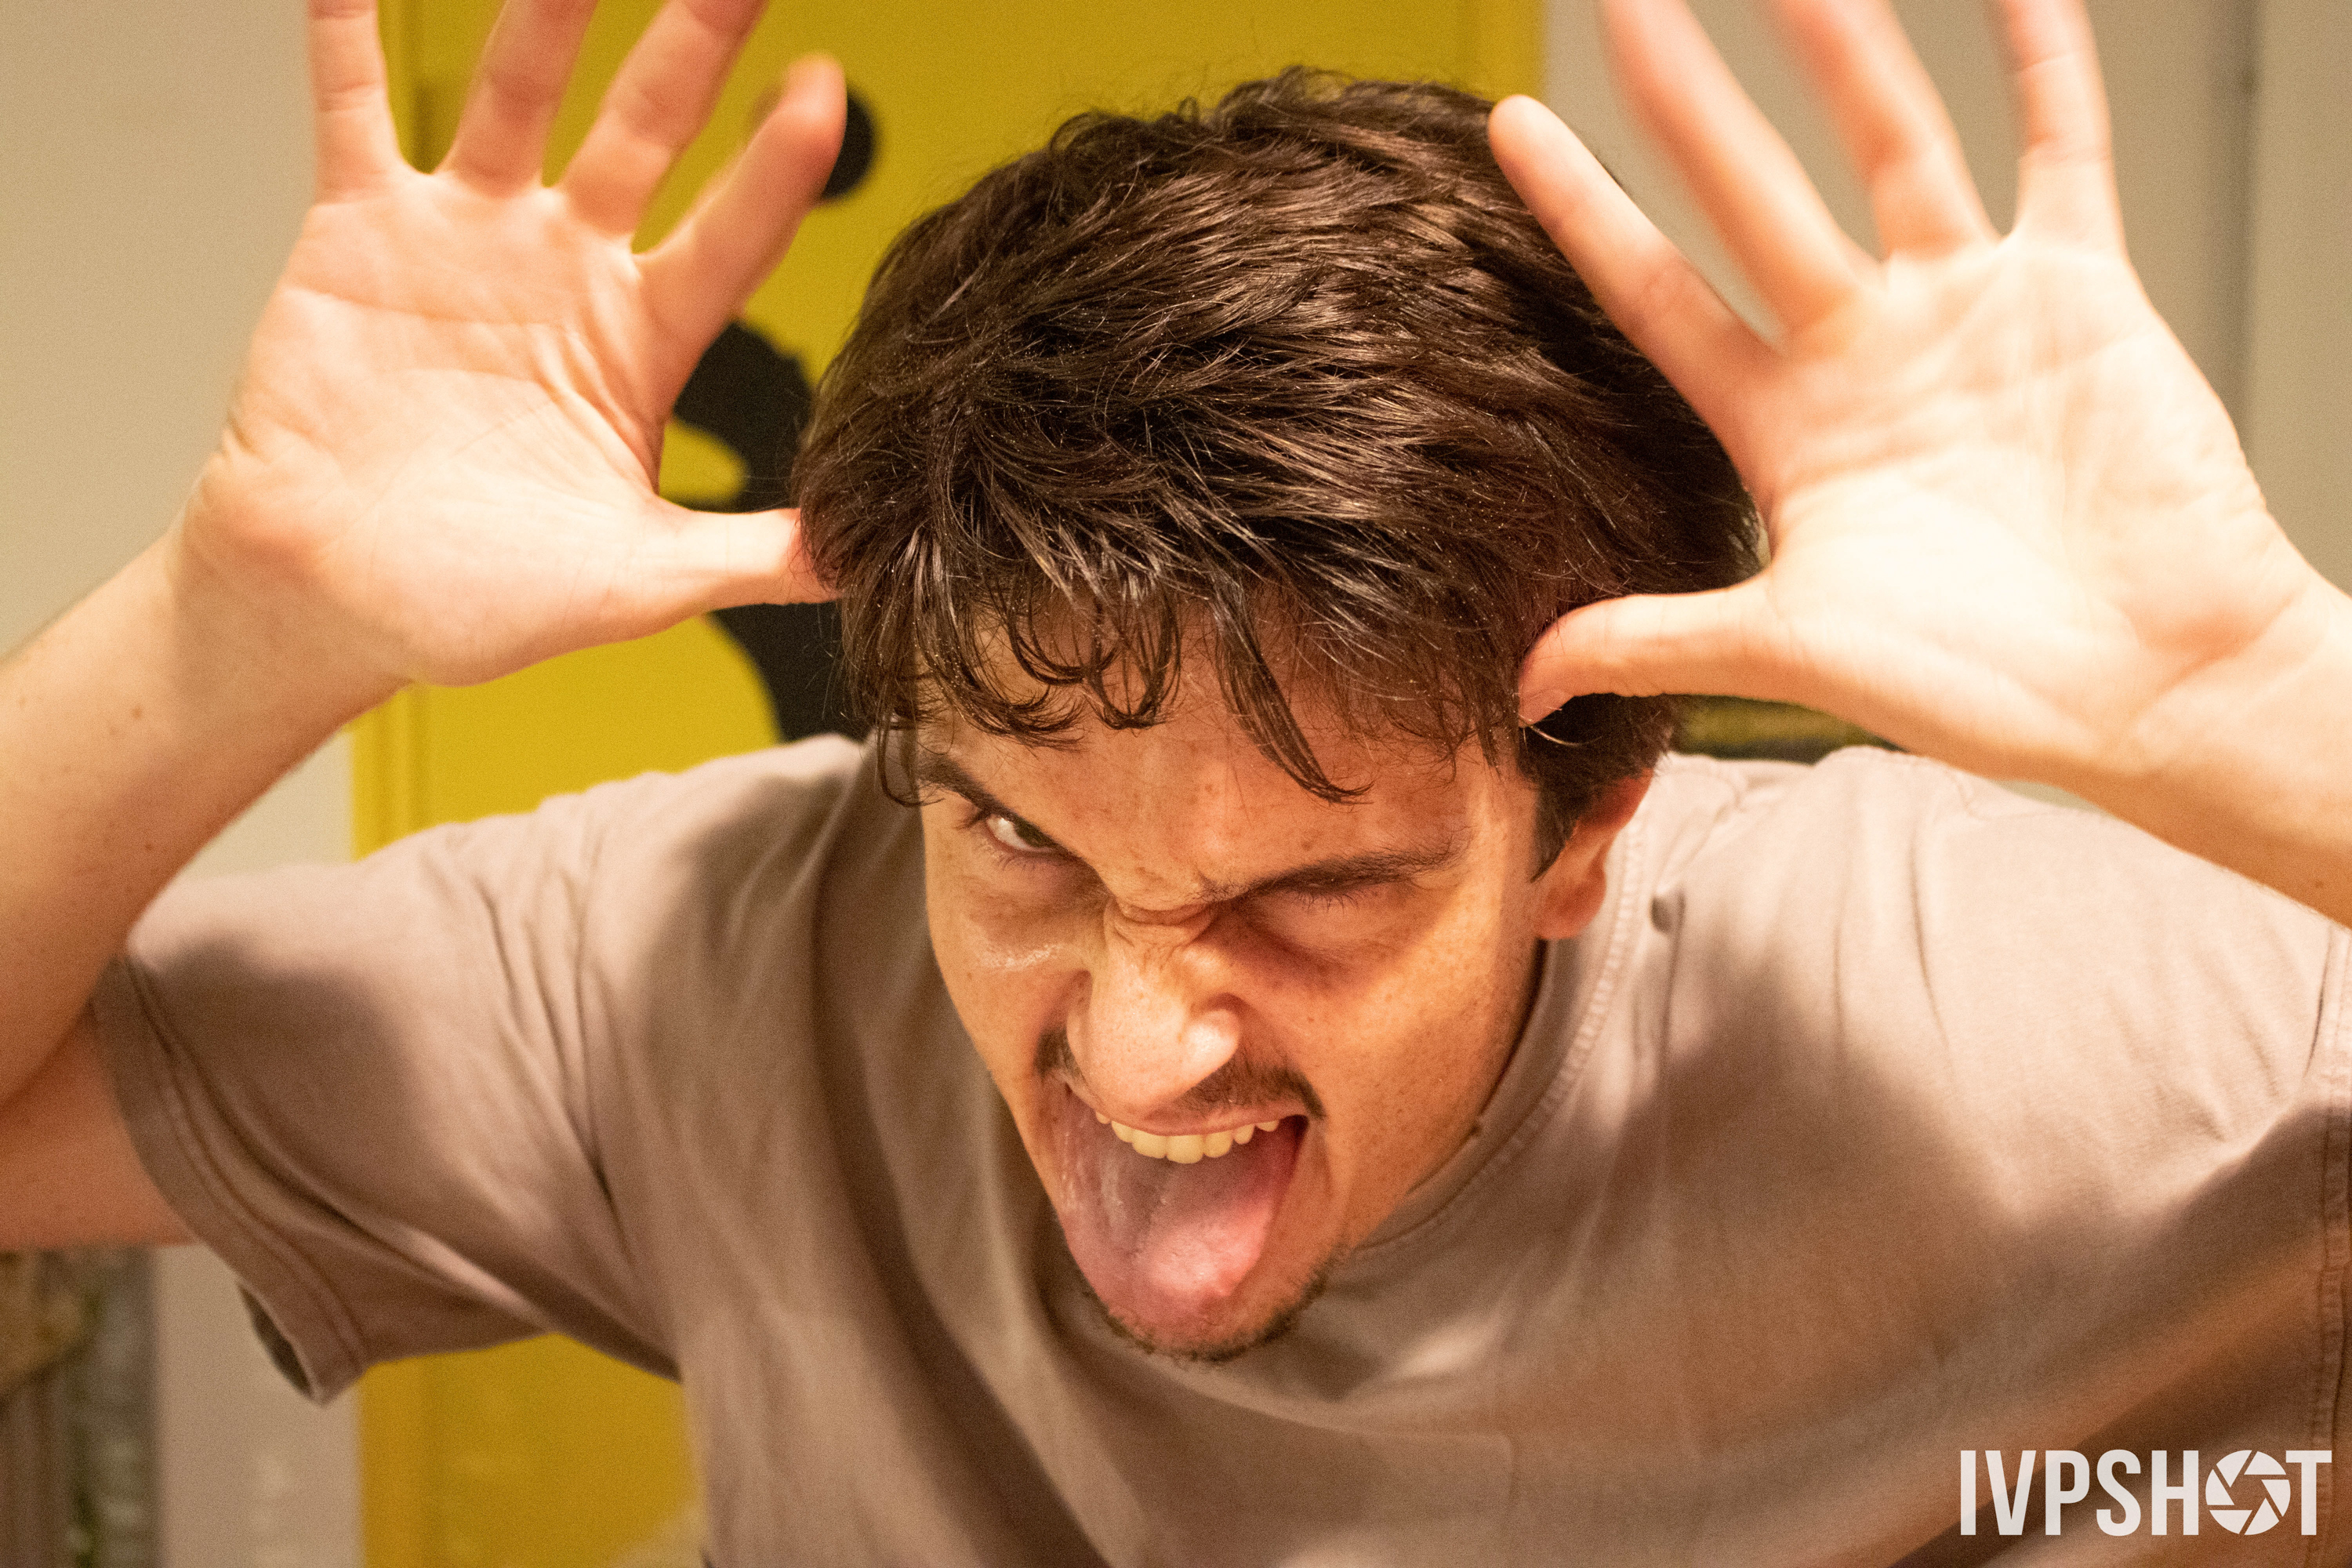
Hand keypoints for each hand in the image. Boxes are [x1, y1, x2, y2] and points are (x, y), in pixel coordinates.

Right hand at [175, 0, 842, 699]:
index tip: (824, 95)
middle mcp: (565, 271)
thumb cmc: (475, 603)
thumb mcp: (634, 584)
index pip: (730, 237)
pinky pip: (354, 107)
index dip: (776, 171)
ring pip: (519, 94)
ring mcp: (467, 239)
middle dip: (694, 46)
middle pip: (647, 131)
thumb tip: (864, 561)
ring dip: (551, 14)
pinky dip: (347, 30)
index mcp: (640, 345)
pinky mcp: (359, 231)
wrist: (330, 603)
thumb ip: (745, 558)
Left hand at [1495, 0, 2331, 800]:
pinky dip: (2046, 60)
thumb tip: (1528, 685)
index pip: (1657, 294)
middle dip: (1686, 99)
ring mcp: (1971, 309)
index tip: (1512, 130)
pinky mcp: (2083, 290)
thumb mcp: (1789, 653)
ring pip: (1889, 144)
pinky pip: (2061, 146)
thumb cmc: (1988, 688)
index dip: (1584, 211)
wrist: (2153, 695)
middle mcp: (1868, 351)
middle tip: (1622, 3)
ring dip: (1841, 50)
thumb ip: (1656, 639)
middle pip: (1753, 194)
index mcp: (1789, 428)